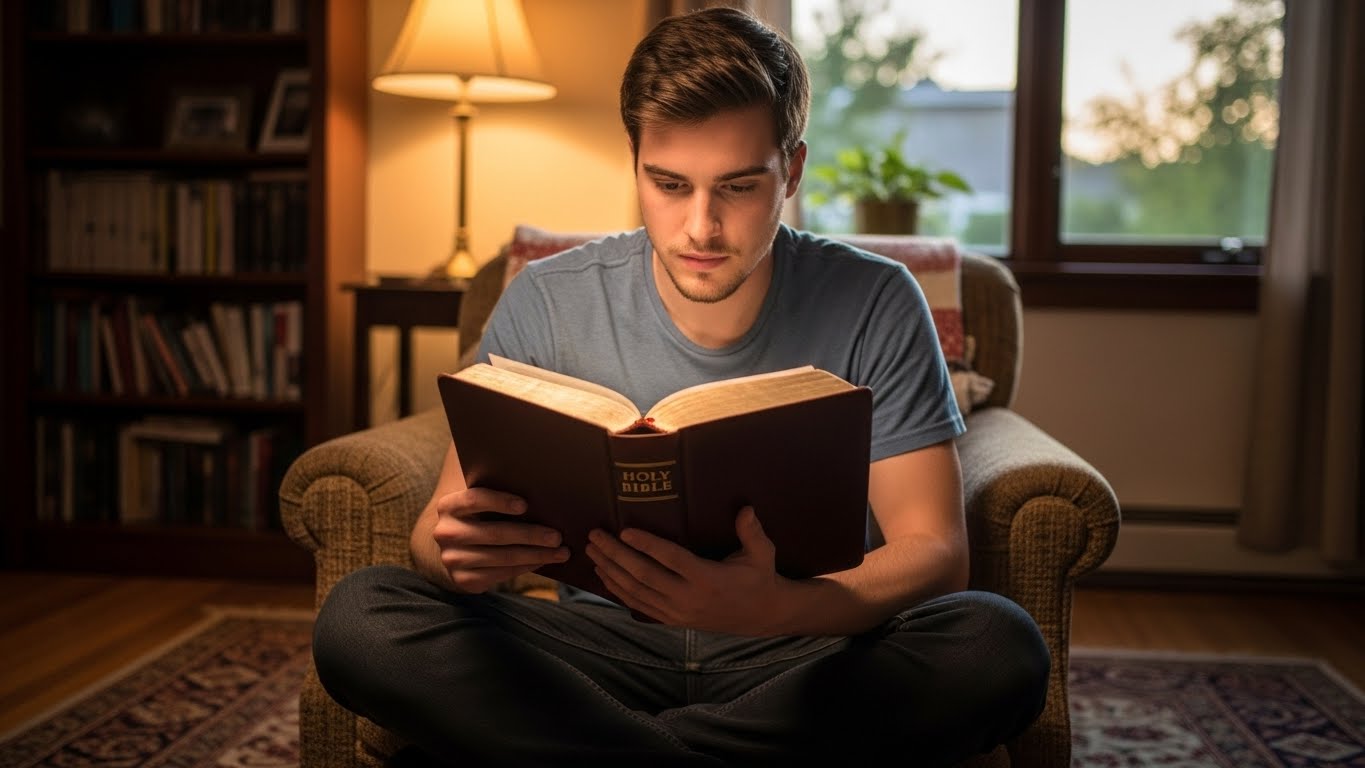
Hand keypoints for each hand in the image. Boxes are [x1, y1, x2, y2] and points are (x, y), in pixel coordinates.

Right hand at [431, 487, 567, 592]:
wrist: (453, 549)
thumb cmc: (477, 516)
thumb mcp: (478, 501)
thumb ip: (495, 489)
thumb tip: (535, 482)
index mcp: (448, 506)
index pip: (474, 500)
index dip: (499, 501)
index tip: (525, 505)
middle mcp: (446, 533)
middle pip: (495, 533)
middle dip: (531, 535)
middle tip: (557, 536)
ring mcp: (452, 559)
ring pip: (502, 557)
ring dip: (536, 555)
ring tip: (560, 552)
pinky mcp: (463, 580)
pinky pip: (501, 574)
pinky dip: (526, 567)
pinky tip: (543, 561)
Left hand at [585, 507, 786, 634]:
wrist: (761, 616)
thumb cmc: (759, 578)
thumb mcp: (762, 554)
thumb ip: (752, 532)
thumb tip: (746, 509)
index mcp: (708, 579)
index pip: (671, 559)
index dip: (647, 544)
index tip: (625, 530)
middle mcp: (689, 598)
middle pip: (644, 575)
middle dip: (615, 554)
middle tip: (596, 535)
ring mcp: (678, 612)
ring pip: (636, 592)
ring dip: (611, 571)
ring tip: (593, 551)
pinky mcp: (672, 620)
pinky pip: (639, 605)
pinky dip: (618, 590)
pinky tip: (604, 575)